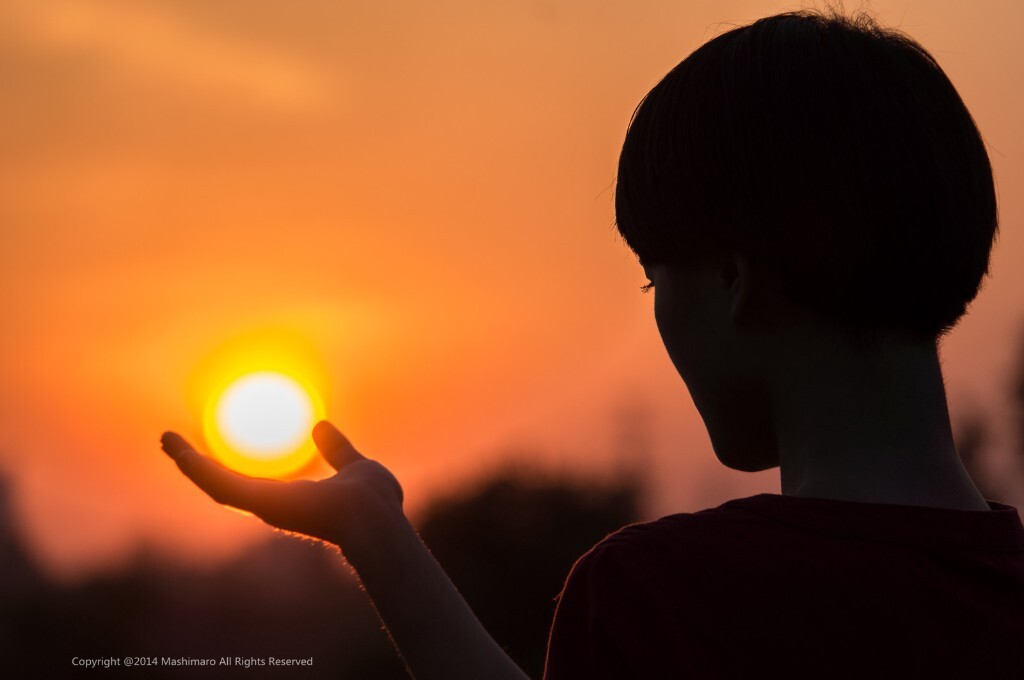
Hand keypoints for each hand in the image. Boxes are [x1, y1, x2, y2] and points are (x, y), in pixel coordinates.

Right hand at [160, 421, 405, 553]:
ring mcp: (264, 507)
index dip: (230, 468)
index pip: (251, 484)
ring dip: (188, 463)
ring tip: (165, 441)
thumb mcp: (353, 465)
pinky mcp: (261, 503)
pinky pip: (222, 484)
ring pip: (215, 485)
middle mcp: (272, 507)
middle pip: (223, 485)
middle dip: (197, 465)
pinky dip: (198, 468)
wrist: (375, 517)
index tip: (208, 452)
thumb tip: (320, 425)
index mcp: (292, 499)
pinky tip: (178, 452)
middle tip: (172, 444)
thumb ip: (336, 449)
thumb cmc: (374, 500)